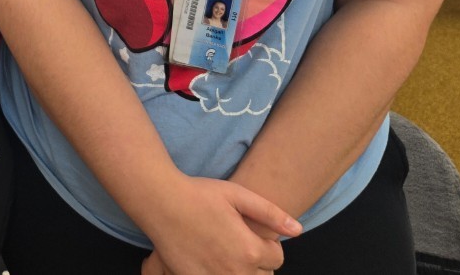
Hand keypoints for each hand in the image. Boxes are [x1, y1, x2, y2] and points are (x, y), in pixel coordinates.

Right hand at [140, 177, 299, 274]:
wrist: (161, 202)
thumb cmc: (199, 194)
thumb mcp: (237, 194)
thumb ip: (270, 213)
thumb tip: (298, 231)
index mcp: (249, 249)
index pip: (277, 258)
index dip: (269, 243)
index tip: (255, 232)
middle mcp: (235, 271)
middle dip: (259, 262)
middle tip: (242, 243)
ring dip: (244, 272)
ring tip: (231, 253)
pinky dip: (222, 274)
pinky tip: (214, 260)